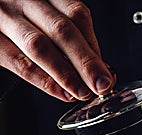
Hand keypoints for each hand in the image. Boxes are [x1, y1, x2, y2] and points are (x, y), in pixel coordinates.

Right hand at [0, 0, 115, 101]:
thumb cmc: (15, 17)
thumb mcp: (42, 15)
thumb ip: (66, 37)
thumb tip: (98, 67)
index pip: (75, 14)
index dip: (93, 45)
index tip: (106, 71)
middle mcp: (23, 0)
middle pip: (62, 31)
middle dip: (87, 62)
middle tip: (102, 85)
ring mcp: (4, 18)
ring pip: (40, 47)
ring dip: (67, 75)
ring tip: (83, 93)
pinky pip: (20, 64)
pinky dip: (44, 81)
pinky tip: (62, 93)